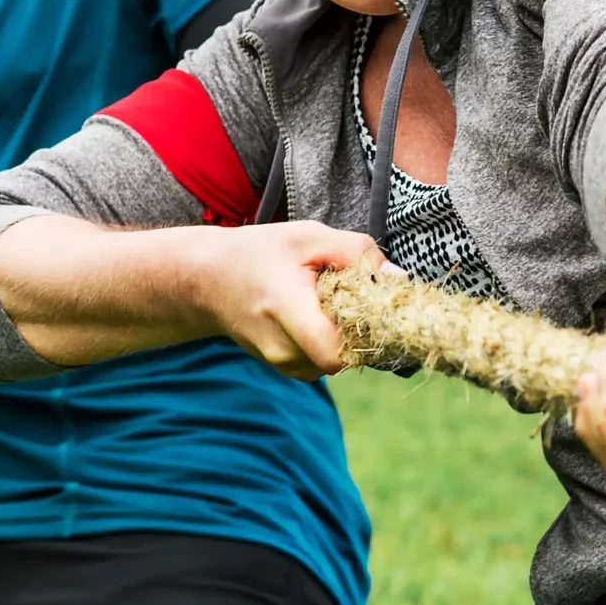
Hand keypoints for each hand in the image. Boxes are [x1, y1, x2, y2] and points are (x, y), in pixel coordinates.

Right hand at [190, 221, 389, 380]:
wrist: (206, 280)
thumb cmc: (259, 252)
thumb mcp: (308, 237)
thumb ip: (356, 253)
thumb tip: (399, 278)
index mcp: (285, 310)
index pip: (337, 352)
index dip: (363, 333)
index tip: (366, 303)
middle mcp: (280, 348)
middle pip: (342, 357)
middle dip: (355, 330)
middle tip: (347, 296)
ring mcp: (280, 363)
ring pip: (334, 362)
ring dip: (340, 336)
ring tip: (323, 302)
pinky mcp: (283, 368)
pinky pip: (321, 362)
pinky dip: (326, 341)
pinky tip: (313, 314)